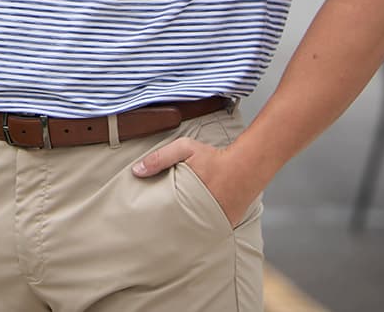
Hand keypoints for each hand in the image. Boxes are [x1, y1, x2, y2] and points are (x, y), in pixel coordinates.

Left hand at [132, 137, 258, 226]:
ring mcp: (212, 222)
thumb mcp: (184, 149)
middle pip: (176, 226)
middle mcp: (198, 213)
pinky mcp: (224, 225)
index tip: (144, 218)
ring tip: (172, 234)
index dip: (153, 217)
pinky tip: (193, 230)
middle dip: (166, 227)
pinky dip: (202, 229)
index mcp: (184, 196)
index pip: (162, 212)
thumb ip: (160, 158)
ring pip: (192, 231)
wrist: (247, 167)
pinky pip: (208, 231)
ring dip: (184, 230)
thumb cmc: (214, 158)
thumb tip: (136, 171)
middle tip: (155, 230)